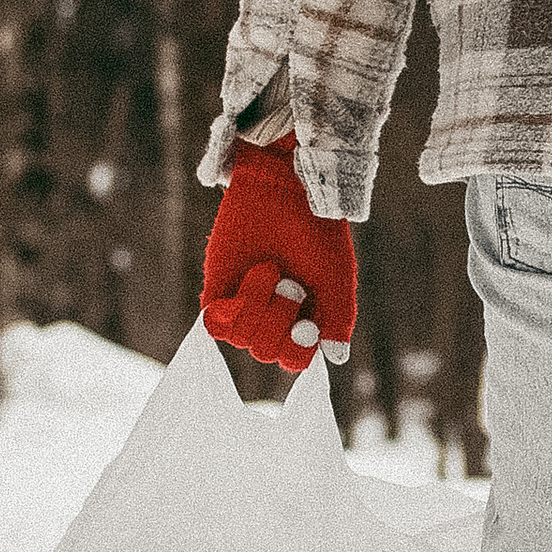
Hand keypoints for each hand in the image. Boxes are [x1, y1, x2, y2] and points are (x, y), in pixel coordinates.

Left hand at [200, 138, 357, 373]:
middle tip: (290, 284)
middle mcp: (271, 317)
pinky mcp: (217, 289)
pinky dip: (228, 312)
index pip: (294, 360)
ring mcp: (242, 305)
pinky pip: (214, 324)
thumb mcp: (336, 277)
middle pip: (266, 352)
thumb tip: (334, 359)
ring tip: (269, 270)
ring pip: (241, 338)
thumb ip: (337, 318)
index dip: (297, 351)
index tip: (306, 328)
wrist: (283, 191)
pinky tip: (244, 286)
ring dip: (258, 306)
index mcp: (303, 319)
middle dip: (278, 321)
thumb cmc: (316, 233)